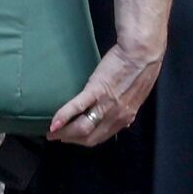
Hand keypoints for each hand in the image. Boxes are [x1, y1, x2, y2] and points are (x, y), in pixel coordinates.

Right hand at [46, 38, 165, 146]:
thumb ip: (125, 109)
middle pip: (88, 137)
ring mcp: (106, 105)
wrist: (142, 53)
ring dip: (64, 132)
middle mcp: (115, 117)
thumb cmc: (140, 69)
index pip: (99, 137)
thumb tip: (121, 118)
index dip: (81, 140)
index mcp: (124, 118)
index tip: (68, 138)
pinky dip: (63, 117)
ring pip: (82, 127)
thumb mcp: (135, 96)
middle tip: (54, 136)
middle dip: (69, 139)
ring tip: (50, 131)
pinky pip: (78, 107)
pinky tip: (53, 123)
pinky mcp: (97, 90)